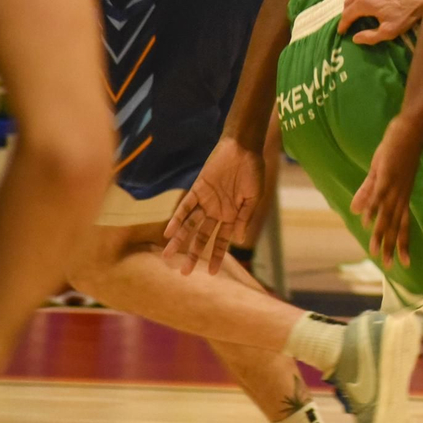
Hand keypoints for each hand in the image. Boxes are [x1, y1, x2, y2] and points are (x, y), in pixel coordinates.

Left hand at [162, 137, 264, 275]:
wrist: (243, 148)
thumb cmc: (253, 171)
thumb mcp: (254, 198)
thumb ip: (245, 217)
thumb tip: (239, 240)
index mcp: (232, 216)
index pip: (222, 241)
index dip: (217, 256)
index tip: (213, 273)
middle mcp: (217, 211)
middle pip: (202, 237)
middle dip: (193, 254)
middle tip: (183, 272)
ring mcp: (206, 201)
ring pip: (190, 225)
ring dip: (180, 240)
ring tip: (168, 255)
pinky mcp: (197, 189)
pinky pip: (185, 207)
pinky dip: (177, 219)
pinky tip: (168, 232)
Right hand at [338, 0, 422, 44]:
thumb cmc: (407, 13)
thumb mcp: (389, 31)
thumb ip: (370, 37)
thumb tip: (355, 38)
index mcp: (363, 2)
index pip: (347, 14)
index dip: (343, 24)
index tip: (342, 30)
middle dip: (348, 10)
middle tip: (351, 17)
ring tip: (358, 0)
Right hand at [350, 114, 422, 269]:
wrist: (411, 128)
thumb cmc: (398, 149)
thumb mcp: (381, 174)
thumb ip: (368, 193)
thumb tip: (356, 213)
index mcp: (402, 196)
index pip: (403, 225)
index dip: (402, 244)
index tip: (403, 263)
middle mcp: (401, 194)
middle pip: (396, 225)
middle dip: (392, 246)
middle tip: (390, 267)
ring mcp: (394, 185)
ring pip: (387, 214)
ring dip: (381, 233)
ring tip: (376, 251)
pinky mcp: (387, 173)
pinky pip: (378, 194)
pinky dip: (372, 207)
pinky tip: (366, 220)